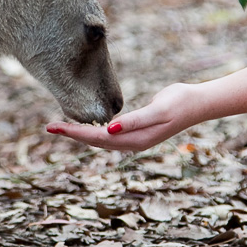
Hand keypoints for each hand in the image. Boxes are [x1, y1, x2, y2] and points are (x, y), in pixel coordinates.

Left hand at [46, 83, 202, 151]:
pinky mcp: (136, 131)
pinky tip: (86, 125)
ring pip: (100, 139)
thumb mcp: (157, 110)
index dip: (74, 132)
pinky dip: (93, 130)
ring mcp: (134, 138)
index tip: (54, 127)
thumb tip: (110, 129)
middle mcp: (131, 142)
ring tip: (61, 127)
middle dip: (72, 134)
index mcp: (133, 140)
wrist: (197, 104)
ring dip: (80, 133)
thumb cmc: (179, 104)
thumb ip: (134, 121)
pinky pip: (108, 134)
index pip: (96, 137)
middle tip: (49, 127)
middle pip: (94, 141)